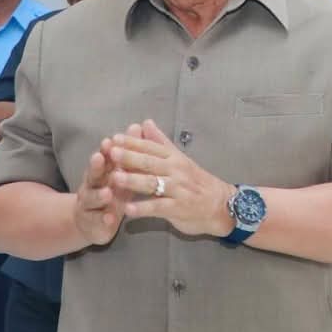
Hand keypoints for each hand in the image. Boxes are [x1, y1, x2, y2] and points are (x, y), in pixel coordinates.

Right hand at [71, 138, 131, 247]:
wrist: (92, 221)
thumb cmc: (111, 191)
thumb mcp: (120, 172)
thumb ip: (127, 153)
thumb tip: (137, 126)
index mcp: (100, 172)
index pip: (102, 158)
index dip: (104, 150)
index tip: (109, 141)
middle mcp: (90, 186)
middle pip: (91, 174)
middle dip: (95, 166)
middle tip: (99, 158)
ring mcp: (88, 204)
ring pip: (91, 198)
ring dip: (99, 195)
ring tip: (107, 193)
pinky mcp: (92, 222)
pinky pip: (97, 220)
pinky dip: (103, 219)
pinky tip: (110, 219)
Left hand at [107, 122, 235, 236]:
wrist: (221, 205)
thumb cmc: (197, 182)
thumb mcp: (180, 159)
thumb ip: (160, 142)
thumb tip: (146, 122)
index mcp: (173, 158)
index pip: (151, 147)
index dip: (132, 142)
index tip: (114, 138)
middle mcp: (175, 171)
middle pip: (149, 163)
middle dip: (129, 157)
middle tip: (111, 152)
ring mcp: (177, 190)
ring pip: (153, 184)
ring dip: (133, 181)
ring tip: (114, 178)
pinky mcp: (178, 209)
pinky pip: (158, 208)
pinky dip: (143, 209)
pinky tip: (128, 210)